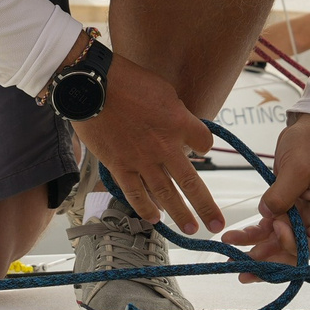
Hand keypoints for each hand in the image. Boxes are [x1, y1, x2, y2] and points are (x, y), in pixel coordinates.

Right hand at [71, 54, 221, 235]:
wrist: (92, 85)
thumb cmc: (127, 80)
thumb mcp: (163, 90)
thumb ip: (175, 112)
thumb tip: (180, 125)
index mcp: (179, 122)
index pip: (204, 142)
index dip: (204, 145)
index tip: (200, 148)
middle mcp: (164, 146)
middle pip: (191, 182)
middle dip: (205, 206)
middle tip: (217, 224)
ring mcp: (141, 160)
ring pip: (165, 195)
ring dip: (180, 214)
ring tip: (190, 229)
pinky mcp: (119, 166)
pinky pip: (135, 193)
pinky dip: (145, 208)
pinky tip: (154, 218)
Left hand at [228, 113, 309, 273]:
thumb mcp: (298, 166)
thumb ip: (282, 194)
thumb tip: (267, 216)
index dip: (293, 246)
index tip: (276, 228)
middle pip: (293, 252)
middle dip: (268, 262)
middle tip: (244, 270)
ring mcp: (298, 216)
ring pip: (276, 243)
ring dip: (254, 251)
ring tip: (230, 258)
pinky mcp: (284, 208)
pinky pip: (266, 228)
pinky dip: (251, 234)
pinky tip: (232, 238)